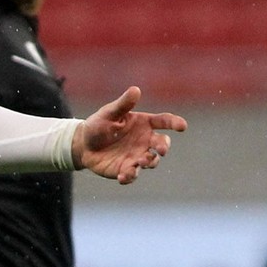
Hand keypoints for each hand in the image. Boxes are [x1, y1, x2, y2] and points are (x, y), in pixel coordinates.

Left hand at [71, 86, 187, 183]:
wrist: (84, 145)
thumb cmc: (99, 125)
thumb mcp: (109, 113)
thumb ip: (123, 104)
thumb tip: (136, 90)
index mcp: (144, 124)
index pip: (164, 121)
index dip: (175, 123)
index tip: (183, 126)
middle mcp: (145, 141)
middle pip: (162, 144)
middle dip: (164, 147)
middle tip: (161, 150)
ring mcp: (137, 156)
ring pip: (151, 161)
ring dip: (148, 162)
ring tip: (140, 161)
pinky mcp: (126, 169)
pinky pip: (132, 175)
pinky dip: (129, 176)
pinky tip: (122, 176)